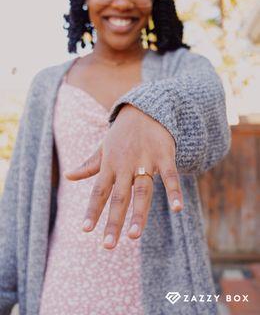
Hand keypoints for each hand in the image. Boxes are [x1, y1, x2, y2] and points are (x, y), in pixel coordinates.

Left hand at [64, 104, 182, 249]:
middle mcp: (126, 165)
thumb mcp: (103, 147)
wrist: (144, 108)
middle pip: (119, 197)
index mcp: (110, 164)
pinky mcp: (164, 155)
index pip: (99, 191)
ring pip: (142, 191)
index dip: (93, 210)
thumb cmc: (122, 133)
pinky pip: (169, 176)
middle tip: (108, 245)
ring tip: (133, 235)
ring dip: (138, 213)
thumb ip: (89, 165)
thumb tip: (68, 176)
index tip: (86, 230)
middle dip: (113, 221)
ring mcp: (145, 161)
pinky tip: (178, 209)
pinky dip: (174, 191)